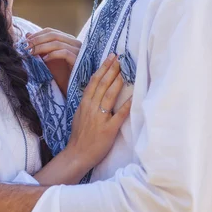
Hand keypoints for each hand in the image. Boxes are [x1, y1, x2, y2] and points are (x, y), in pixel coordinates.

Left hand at [26, 28, 81, 94]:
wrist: (74, 89)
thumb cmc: (62, 75)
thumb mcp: (48, 60)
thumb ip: (40, 47)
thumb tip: (27, 35)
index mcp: (68, 40)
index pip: (51, 32)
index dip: (37, 35)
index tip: (26, 41)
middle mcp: (75, 42)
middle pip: (53, 35)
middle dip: (37, 40)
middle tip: (26, 46)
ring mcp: (78, 50)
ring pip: (57, 43)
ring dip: (41, 47)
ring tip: (31, 53)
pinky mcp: (79, 59)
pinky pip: (64, 53)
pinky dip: (52, 55)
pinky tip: (44, 60)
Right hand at [67, 55, 130, 171]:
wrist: (77, 154)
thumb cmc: (79, 135)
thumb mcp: (79, 114)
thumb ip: (88, 102)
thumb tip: (96, 89)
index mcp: (84, 103)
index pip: (94, 81)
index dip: (103, 68)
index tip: (110, 58)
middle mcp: (91, 107)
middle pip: (102, 84)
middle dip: (112, 70)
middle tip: (120, 58)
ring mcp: (100, 117)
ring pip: (109, 95)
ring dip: (118, 81)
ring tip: (125, 71)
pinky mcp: (109, 129)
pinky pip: (119, 115)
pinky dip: (126, 105)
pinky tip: (133, 96)